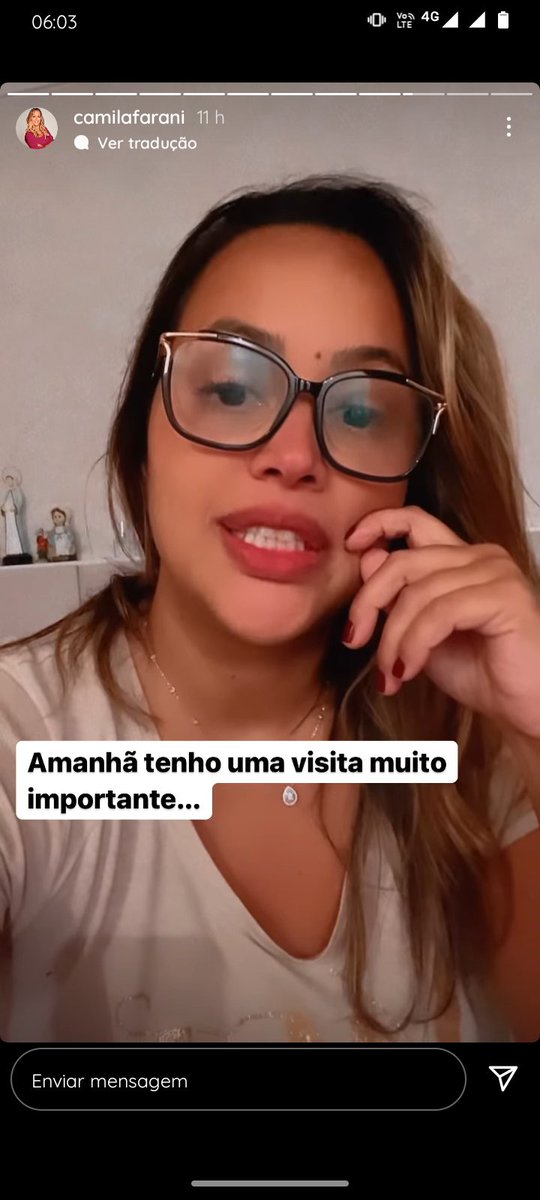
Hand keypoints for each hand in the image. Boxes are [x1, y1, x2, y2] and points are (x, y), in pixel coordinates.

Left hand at [343, 505, 539, 738]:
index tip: (350, 544)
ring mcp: (495, 574)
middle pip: (404, 560)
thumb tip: (367, 561)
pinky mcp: (504, 597)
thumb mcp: (422, 634)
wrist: (523, 707)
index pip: (415, 520)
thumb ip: (398, 599)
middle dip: (369, 601)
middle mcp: (481, 556)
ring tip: (390, 672)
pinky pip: (439, 613)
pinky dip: (415, 644)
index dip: (378, 524)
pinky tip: (408, 670)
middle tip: (354, 639)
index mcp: (462, 557)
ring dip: (394, 638)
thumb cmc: (482, 673)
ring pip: (417, 592)